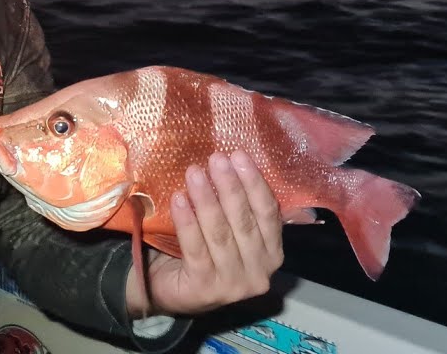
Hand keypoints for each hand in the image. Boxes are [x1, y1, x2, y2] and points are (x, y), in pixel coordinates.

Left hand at [125, 151, 283, 317]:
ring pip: (220, 234)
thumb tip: (231, 161)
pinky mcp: (206, 288)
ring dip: (207, 199)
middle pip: (244, 222)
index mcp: (273, 253)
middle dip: (230, 186)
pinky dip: (187, 222)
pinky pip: (196, 248)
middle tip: (216, 159)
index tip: (239, 155)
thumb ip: (238, 207)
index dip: (254, 183)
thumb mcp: (231, 231)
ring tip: (194, 173)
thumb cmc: (206, 252)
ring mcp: (234, 284)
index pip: (269, 213)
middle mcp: (260, 271)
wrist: (173, 291)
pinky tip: (178, 199)